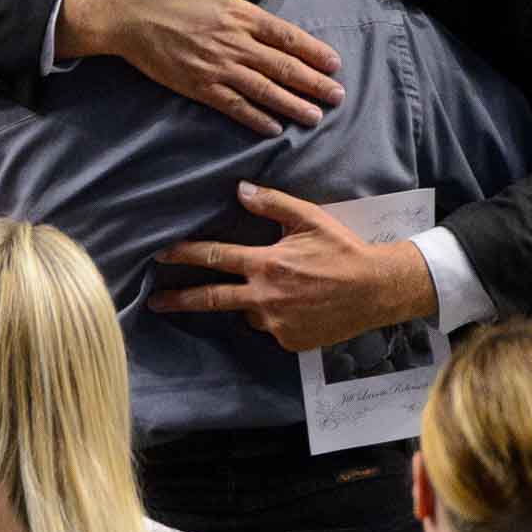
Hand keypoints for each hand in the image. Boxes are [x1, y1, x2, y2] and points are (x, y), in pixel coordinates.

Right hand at [58, 0, 344, 134]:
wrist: (127, 14)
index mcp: (240, 13)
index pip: (286, 36)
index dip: (313, 51)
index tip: (334, 64)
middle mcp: (234, 42)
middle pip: (283, 67)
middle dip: (313, 84)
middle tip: (337, 97)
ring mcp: (217, 67)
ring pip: (264, 90)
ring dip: (292, 105)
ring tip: (315, 117)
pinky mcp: (198, 86)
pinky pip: (234, 106)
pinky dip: (255, 118)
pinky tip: (273, 129)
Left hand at [147, 182, 437, 349]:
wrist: (376, 290)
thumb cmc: (342, 250)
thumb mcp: (309, 218)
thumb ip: (272, 204)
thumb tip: (240, 190)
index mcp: (266, 264)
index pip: (214, 257)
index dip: (184, 254)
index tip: (160, 255)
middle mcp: (265, 297)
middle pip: (211, 299)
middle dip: (179, 300)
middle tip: (155, 302)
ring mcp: (277, 323)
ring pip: (248, 312)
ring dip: (251, 302)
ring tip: (281, 290)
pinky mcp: (289, 341)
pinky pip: (270, 326)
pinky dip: (275, 316)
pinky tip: (298, 304)